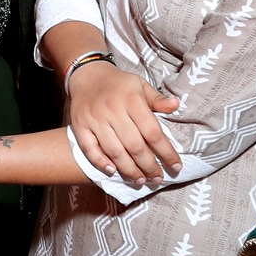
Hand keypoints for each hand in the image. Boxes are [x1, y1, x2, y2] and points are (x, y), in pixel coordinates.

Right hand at [67, 61, 181, 182]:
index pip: (153, 132)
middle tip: (157, 178)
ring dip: (129, 170)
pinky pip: (90, 149)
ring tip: (141, 180)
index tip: (176, 166)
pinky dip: (101, 162)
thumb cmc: (119, 84)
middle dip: (149, 166)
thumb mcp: (141, 85)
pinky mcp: (79, 125)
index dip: (166, 152)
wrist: (87, 75)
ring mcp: (94, 119)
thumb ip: (157, 99)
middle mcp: (112, 110)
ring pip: (114, 151)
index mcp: (131, 100)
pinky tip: (113, 172)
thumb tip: (176, 105)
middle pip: (135, 146)